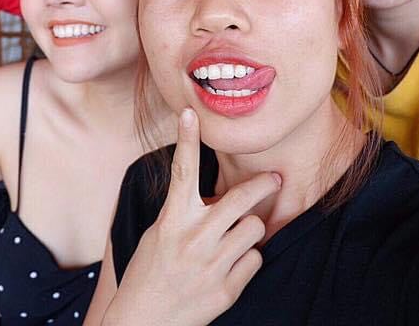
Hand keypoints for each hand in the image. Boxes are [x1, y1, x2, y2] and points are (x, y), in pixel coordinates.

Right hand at [104, 109, 280, 325]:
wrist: (142, 323)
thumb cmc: (149, 273)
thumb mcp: (159, 235)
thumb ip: (185, 215)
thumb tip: (218, 199)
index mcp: (171, 220)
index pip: (181, 171)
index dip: (186, 139)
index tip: (190, 113)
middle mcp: (193, 238)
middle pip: (242, 198)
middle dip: (264, 184)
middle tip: (275, 179)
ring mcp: (211, 265)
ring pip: (254, 229)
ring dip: (250, 230)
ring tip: (236, 239)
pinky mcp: (226, 289)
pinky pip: (254, 260)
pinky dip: (247, 260)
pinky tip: (230, 266)